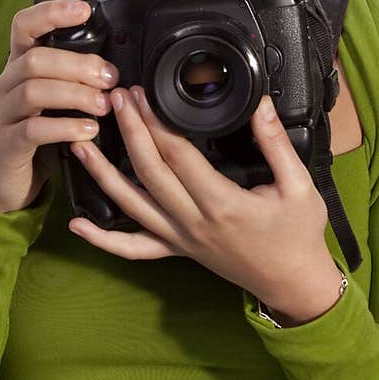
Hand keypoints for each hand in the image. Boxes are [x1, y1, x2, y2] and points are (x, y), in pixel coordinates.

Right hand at [0, 0, 120, 212]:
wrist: (4, 183)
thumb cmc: (35, 136)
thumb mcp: (52, 101)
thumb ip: (72, 80)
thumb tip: (113, 67)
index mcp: (18, 67)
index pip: (24, 26)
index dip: (51, 13)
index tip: (84, 10)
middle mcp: (6, 84)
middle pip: (36, 59)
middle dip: (78, 64)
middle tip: (110, 77)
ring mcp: (2, 114)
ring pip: (34, 90)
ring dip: (75, 94)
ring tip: (103, 105)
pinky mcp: (7, 144)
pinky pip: (33, 129)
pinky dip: (64, 127)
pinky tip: (88, 131)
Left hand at [67, 86, 335, 311]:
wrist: (294, 284)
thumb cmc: (299, 236)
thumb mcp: (299, 186)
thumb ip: (276, 143)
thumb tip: (260, 105)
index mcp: (223, 204)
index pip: (178, 156)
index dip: (156, 122)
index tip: (143, 95)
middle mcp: (194, 223)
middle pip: (149, 172)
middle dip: (130, 131)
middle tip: (116, 99)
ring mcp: (181, 240)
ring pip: (131, 206)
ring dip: (102, 174)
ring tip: (79, 144)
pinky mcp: (178, 250)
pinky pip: (133, 248)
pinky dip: (102, 239)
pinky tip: (79, 224)